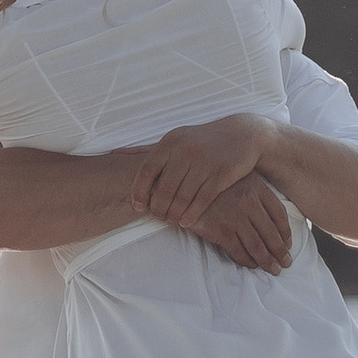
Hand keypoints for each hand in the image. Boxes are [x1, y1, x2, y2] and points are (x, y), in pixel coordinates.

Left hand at [134, 113, 272, 226]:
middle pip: (163, 189)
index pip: (146, 171)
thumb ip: (147, 150)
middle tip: (158, 217)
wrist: (243, 135)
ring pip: (181, 198)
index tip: (139, 206)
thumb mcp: (176, 139)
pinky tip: (186, 222)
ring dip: (173, 214)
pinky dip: (191, 215)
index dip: (139, 192)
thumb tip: (114, 153)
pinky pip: (201, 201)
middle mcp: (185, 152)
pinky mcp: (221, 175)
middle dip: (158, 208)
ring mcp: (204, 164)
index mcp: (170, 142)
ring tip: (171, 220)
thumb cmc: (202, 140)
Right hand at [193, 177, 295, 272]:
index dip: (286, 233)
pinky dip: (247, 260)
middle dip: (280, 252)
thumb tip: (271, 219)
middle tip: (286, 263)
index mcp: (257, 188)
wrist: (184, 185)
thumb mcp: (238, 178)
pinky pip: (238, 250)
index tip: (288, 244)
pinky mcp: (220, 230)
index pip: (279, 215)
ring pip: (257, 245)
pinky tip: (251, 264)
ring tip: (273, 269)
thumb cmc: (213, 182)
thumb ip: (254, 193)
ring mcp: (235, 217)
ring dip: (267, 260)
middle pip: (271, 233)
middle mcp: (249, 202)